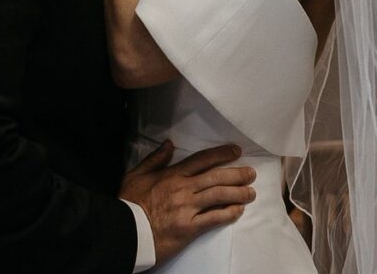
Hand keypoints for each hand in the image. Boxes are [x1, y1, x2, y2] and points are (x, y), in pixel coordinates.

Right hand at [119, 141, 256, 262]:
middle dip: (237, 174)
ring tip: (251, 193)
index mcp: (172, 175)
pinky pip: (213, 219)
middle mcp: (183, 189)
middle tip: (251, 174)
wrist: (125, 231)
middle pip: (216, 178)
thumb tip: (169, 144)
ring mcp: (187, 209)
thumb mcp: (136, 175)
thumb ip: (155, 159)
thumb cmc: (129, 203)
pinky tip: (238, 211)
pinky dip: (228, 214)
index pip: (202, 160)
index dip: (221, 154)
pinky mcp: (188, 228)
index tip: (236, 150)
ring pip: (219, 196)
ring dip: (238, 193)